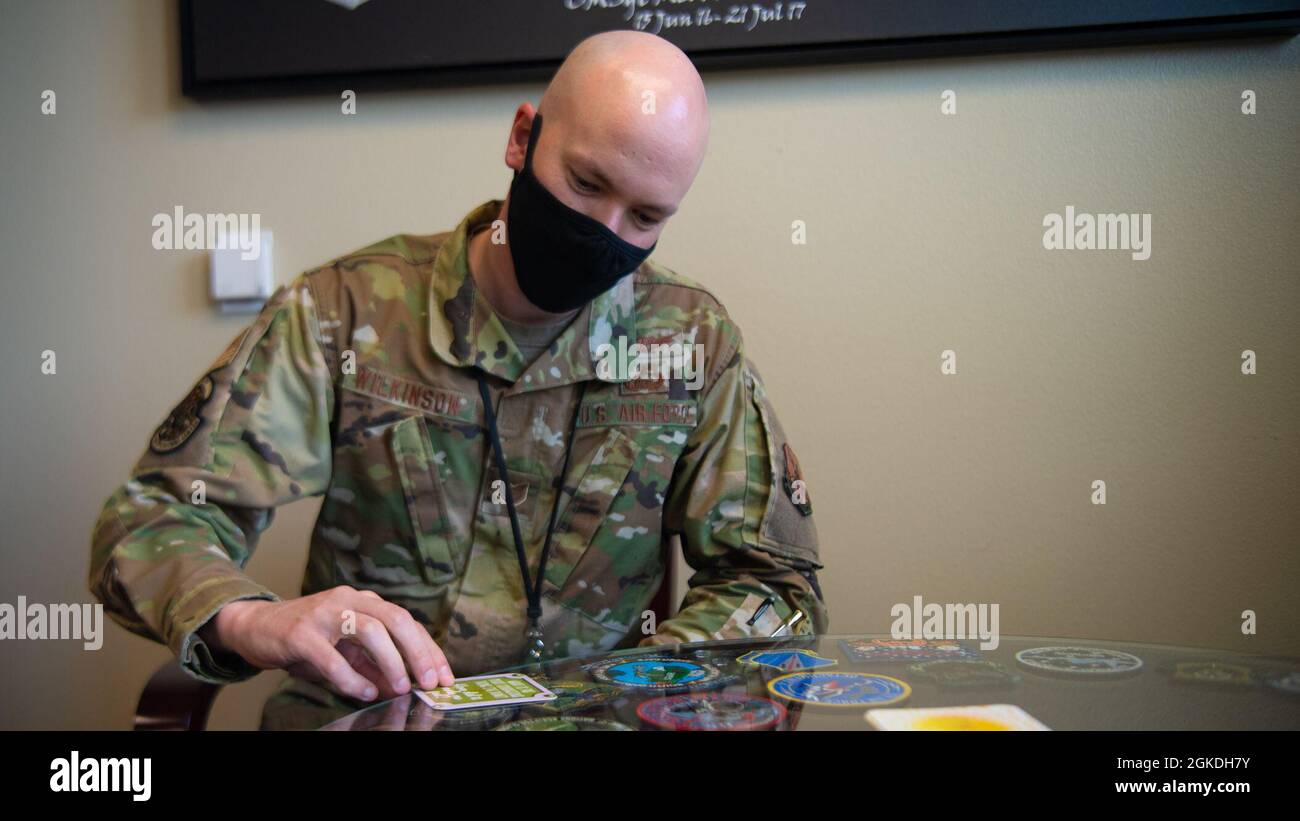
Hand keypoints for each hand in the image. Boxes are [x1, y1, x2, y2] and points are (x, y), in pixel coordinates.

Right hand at [202, 586, 454, 701]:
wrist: (254, 626)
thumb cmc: (305, 639)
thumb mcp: (344, 652)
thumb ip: (372, 666)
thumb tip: (400, 686)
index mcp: (364, 602)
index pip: (407, 622)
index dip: (429, 649)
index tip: (444, 676)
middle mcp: (349, 600)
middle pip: (396, 620)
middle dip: (418, 653)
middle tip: (428, 683)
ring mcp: (324, 613)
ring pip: (370, 631)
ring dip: (390, 663)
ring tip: (399, 688)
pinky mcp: (300, 632)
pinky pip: (332, 657)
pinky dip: (351, 678)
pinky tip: (363, 693)